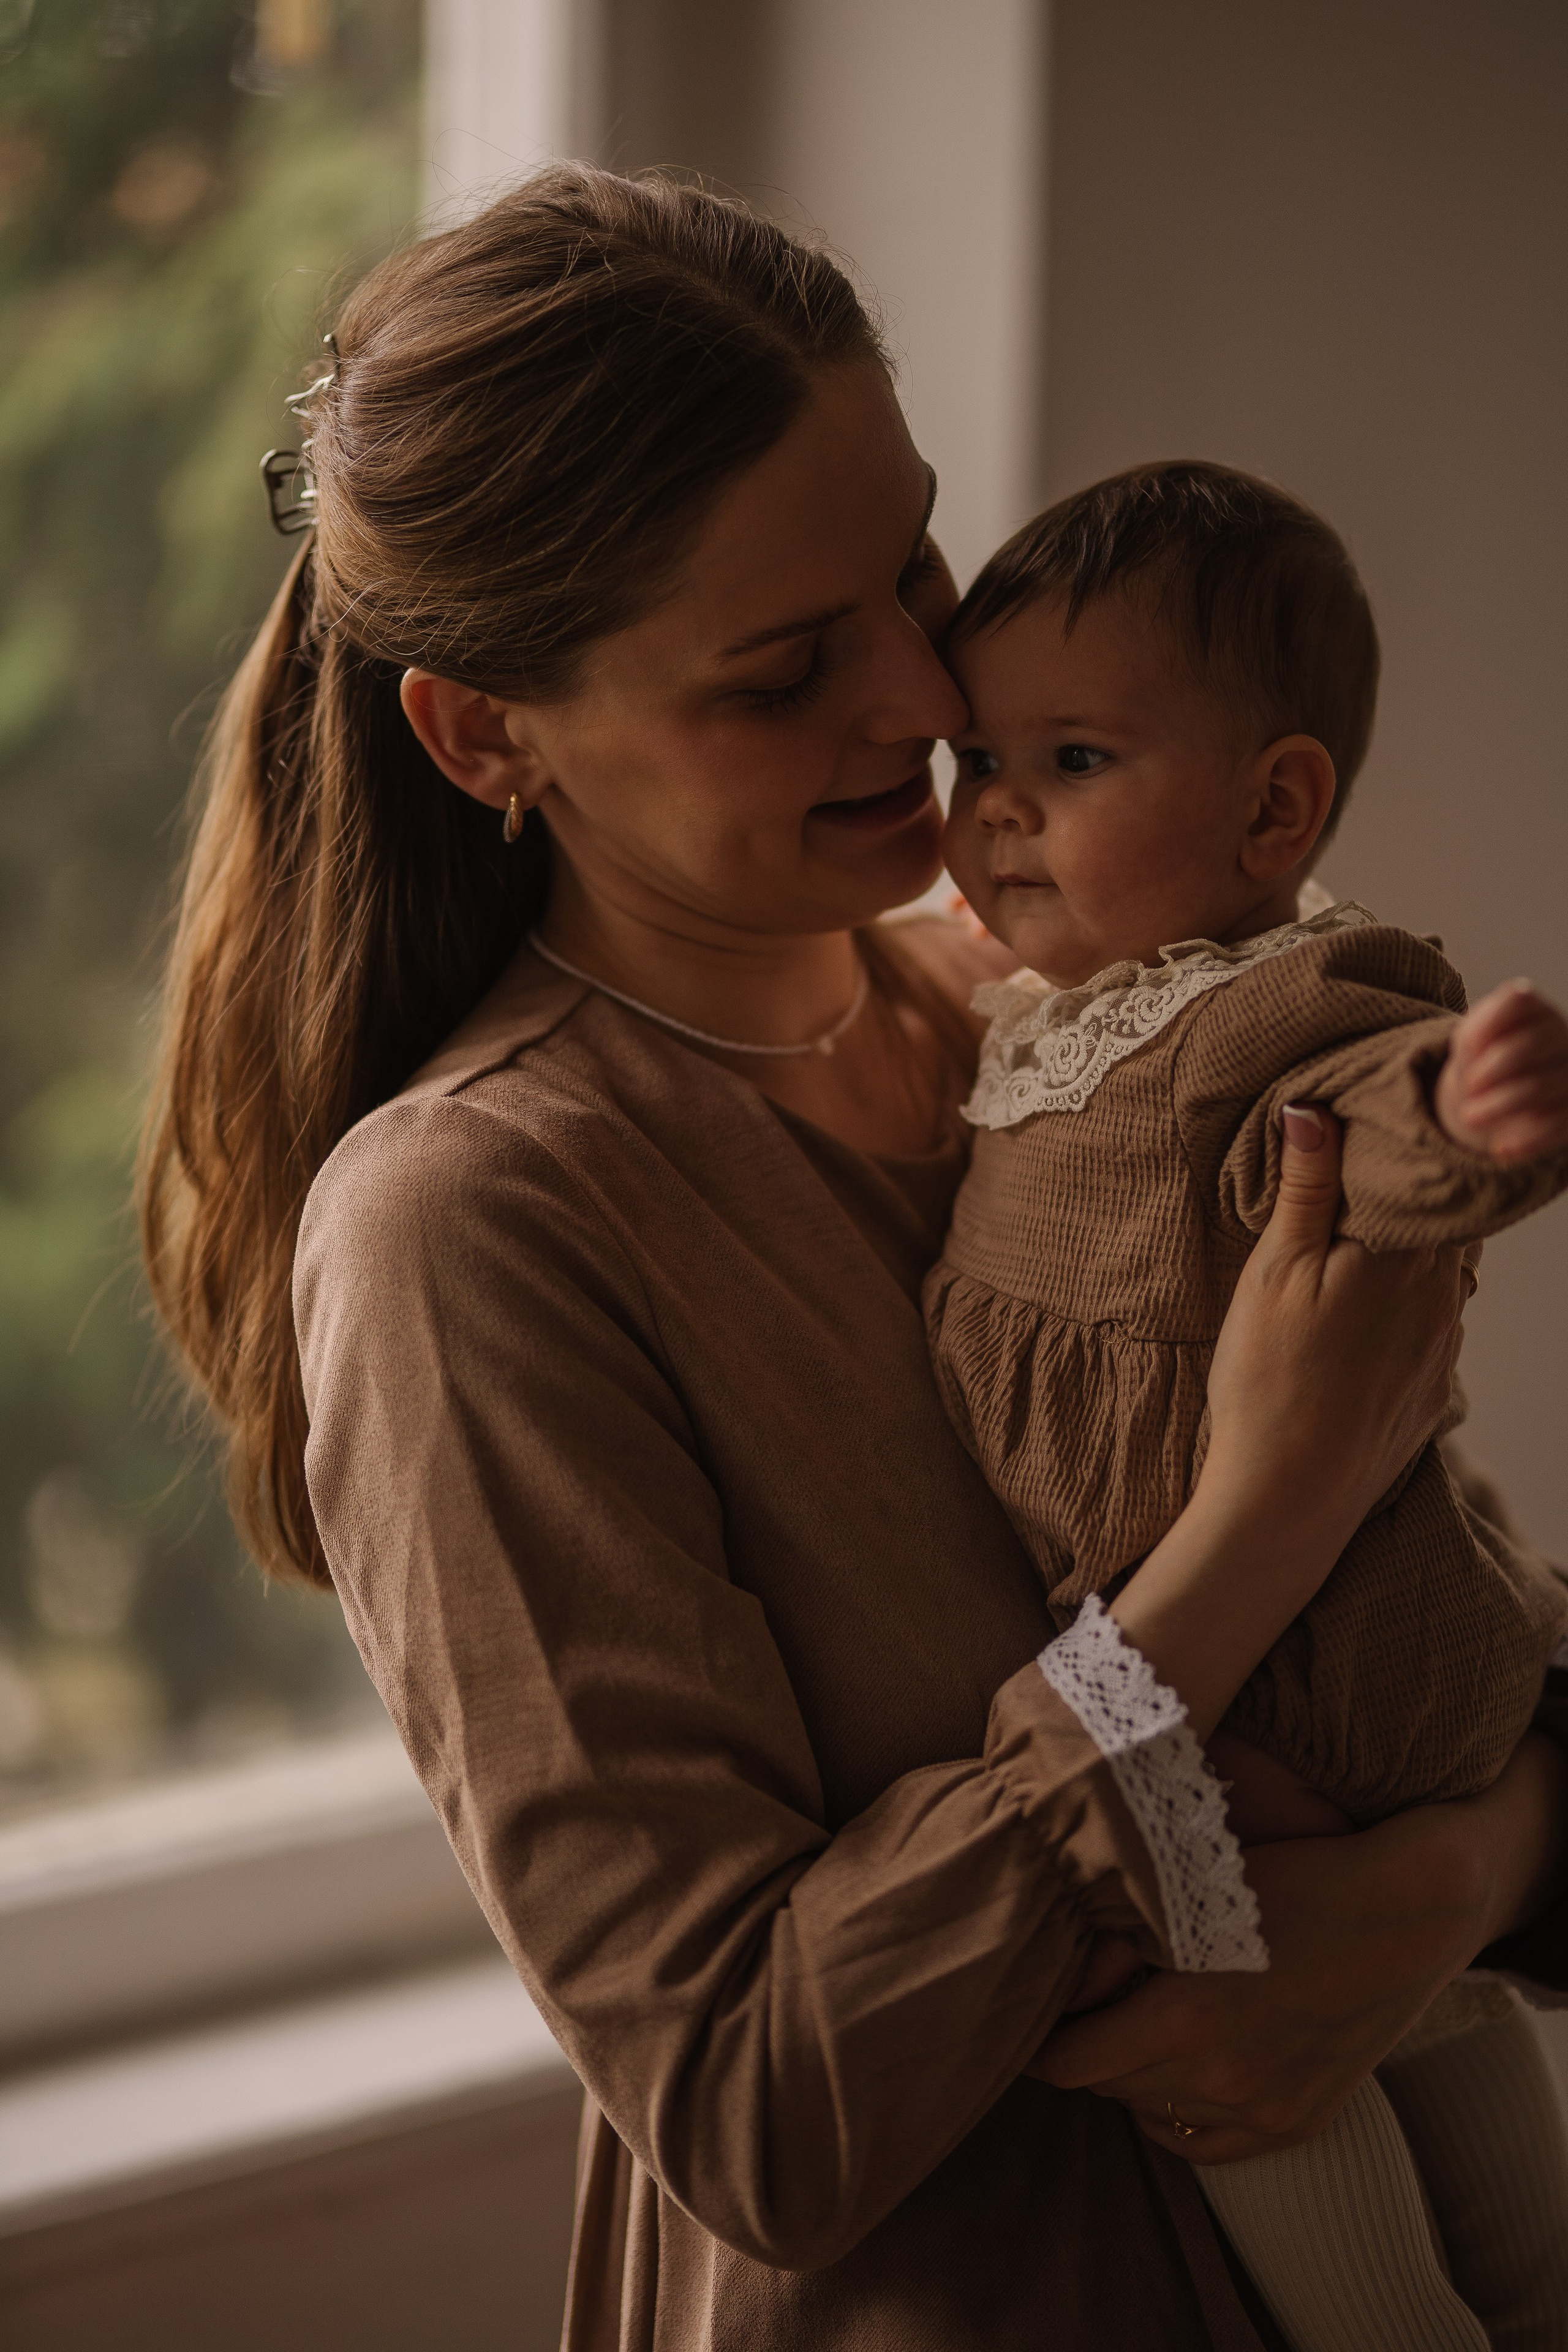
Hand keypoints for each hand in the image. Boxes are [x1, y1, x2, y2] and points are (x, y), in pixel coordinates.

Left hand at [1033, 1732, 1567, 2162]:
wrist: (1405, 1910)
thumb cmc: (1293, 1879)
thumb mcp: (1189, 1897)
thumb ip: (1114, 1948)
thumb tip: (1053, 1983)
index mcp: (1182, 2020)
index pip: (1068, 2061)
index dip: (1042, 2037)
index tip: (1031, 2012)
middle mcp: (1219, 2079)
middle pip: (1107, 2087)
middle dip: (1086, 2048)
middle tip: (1083, 2008)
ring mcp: (1263, 2110)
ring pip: (1152, 2115)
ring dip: (1132, 2079)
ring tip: (1132, 2029)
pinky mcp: (1296, 2123)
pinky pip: (1206, 2147)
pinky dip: (1179, 2115)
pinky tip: (1176, 2075)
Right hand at [1204, 1103, 1465, 1535]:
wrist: (1289, 1498)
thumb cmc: (1270, 1380)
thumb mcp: (1273, 1271)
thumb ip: (1305, 1187)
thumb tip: (1315, 1108)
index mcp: (1409, 1255)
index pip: (1440, 1176)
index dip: (1415, 1147)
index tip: (1383, 1126)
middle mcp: (1445, 1298)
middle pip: (1449, 1225)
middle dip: (1416, 1199)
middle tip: (1364, 1181)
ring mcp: (1444, 1350)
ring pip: (1447, 1278)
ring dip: (1415, 1256)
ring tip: (1361, 1248)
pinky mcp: (1432, 1393)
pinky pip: (1436, 1330)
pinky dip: (1410, 1311)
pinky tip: (1364, 1321)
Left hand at [1435, 979, 1567, 1162]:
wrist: (1493, 1091)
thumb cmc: (1483, 1054)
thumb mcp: (1471, 1037)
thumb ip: (1478, 1029)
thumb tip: (1490, 1030)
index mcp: (1535, 1010)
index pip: (1519, 1002)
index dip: (1493, 1024)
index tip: (1469, 1046)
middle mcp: (1560, 1037)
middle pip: (1533, 1045)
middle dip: (1497, 1066)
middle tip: (1468, 1086)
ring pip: (1541, 1087)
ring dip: (1502, 1105)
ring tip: (1468, 1119)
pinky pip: (1556, 1126)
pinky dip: (1527, 1140)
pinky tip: (1500, 1150)